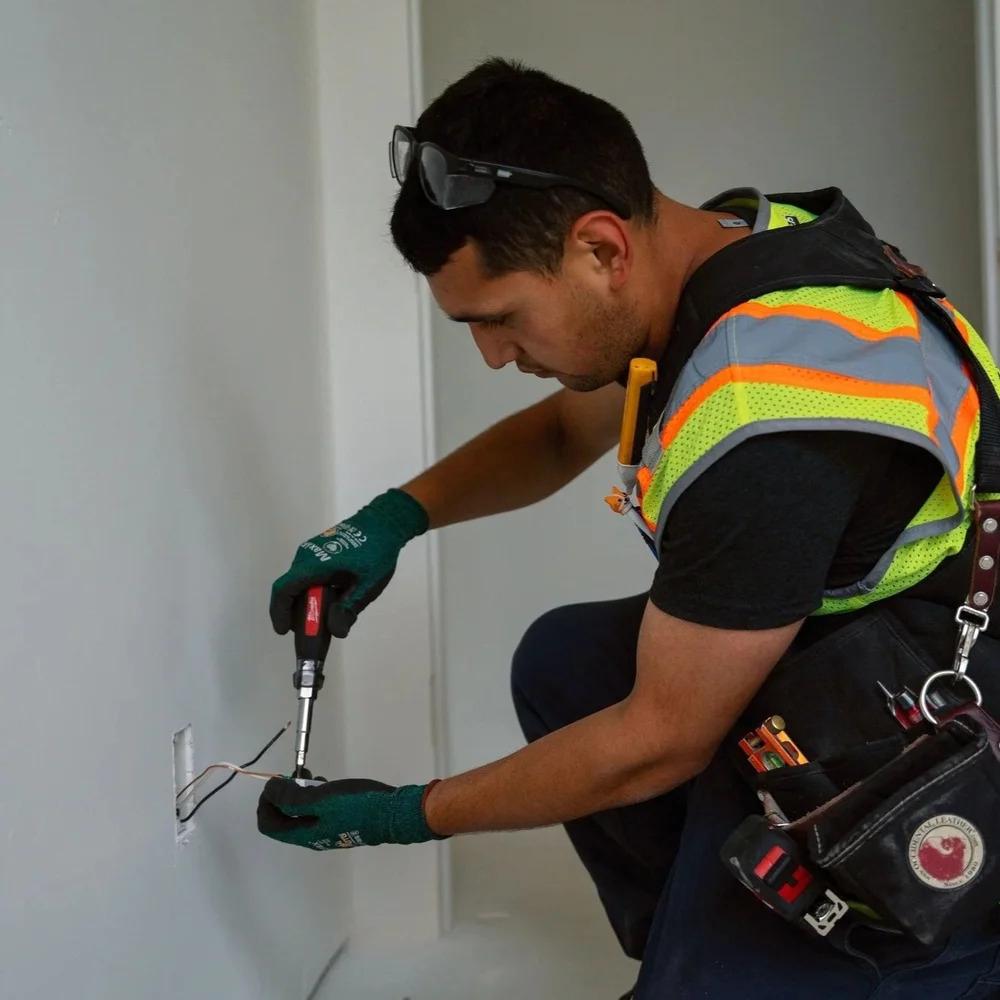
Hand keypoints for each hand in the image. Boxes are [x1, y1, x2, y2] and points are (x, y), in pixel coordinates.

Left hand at [257, 777, 442, 850]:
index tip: (275, 782)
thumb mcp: (321, 797)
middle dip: (281, 796)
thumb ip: (291, 797)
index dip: (265, 802)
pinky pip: (317, 812)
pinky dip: (314, 797)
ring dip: (298, 795)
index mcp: (304, 834)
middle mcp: (313, 837)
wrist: (393, 814)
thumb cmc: (357, 805)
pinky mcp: (341, 823)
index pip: (268, 824)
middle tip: (293, 777)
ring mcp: (328, 831)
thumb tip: (269, 790)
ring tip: (310, 777)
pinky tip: (326, 784)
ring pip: (300, 815)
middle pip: (282, 820)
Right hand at [269, 488, 427, 637]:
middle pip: (291, 590)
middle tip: (312, 631)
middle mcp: (306, 556)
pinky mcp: (320, 550)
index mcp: (313, 565)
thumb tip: (335, 631)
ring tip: (326, 617)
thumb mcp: (367, 585)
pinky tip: (333, 599)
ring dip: (308, 601)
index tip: (284, 632)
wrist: (385, 521)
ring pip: (301, 582)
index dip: (279, 613)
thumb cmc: (377, 551)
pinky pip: (309, 574)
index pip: (283, 590)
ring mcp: (312, 551)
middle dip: (297, 613)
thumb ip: (349, 608)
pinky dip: (315, 590)